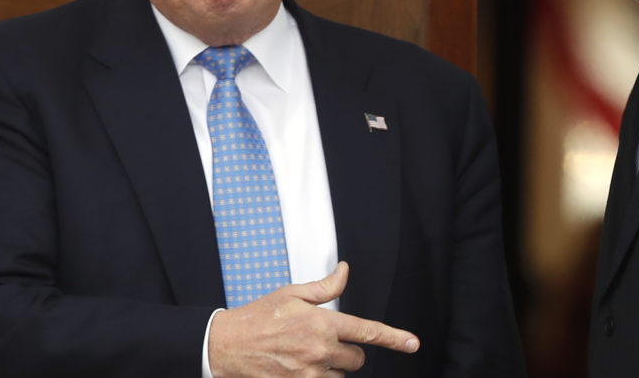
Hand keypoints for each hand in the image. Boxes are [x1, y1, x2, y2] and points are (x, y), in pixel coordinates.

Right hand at [207, 261, 419, 376]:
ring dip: (332, 368)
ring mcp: (309, 373)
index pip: (367, 331)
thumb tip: (345, 271)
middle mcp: (319, 350)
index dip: (394, 338)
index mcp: (322, 323)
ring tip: (306, 355)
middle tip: (325, 342)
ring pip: (341, 376)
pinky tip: (301, 367)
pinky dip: (318, 377)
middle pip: (357, 359)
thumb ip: (325, 287)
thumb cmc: (258, 317)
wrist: (226, 345)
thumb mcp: (292, 294)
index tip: (412, 343)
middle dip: (348, 351)